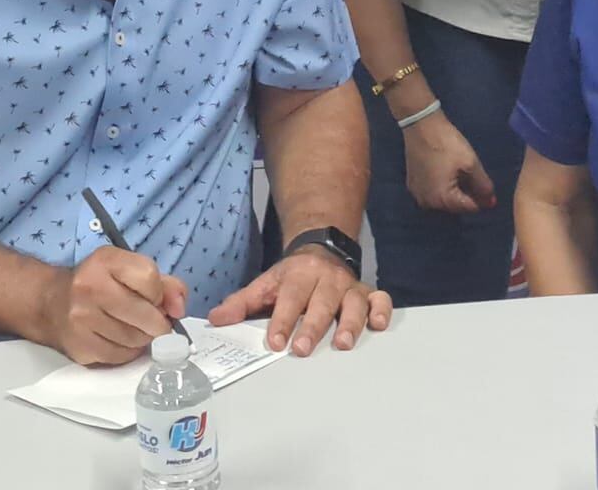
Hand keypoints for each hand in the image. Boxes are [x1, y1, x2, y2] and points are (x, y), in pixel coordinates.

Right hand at [42, 247, 187, 365]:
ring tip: (134, 328)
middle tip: (153, 321)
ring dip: (143, 338)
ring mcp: (82, 318)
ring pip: (135, 339)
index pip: (150, 278)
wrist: (51, 303)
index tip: (154, 298)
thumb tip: (180, 307)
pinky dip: (128, 352)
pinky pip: (120, 356)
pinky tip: (120, 339)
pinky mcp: (80, 346)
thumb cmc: (99, 284)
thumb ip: (164, 283)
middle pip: (146, 315)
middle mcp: (90, 287)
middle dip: (157, 322)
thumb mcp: (129, 270)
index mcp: (106, 261)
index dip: (159, 293)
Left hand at [207, 246, 391, 356]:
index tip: (275, 342)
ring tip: (343, 345)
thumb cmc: (291, 277)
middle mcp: (326, 279)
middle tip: (303, 349)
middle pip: (320, 303)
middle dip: (312, 326)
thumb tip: (215, 319)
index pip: (289, 299)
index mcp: (298, 275)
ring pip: (353, 302)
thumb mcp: (266, 284)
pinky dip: (381, 310)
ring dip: (349, 323)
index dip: (282, 320)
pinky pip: (380, 299)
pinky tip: (378, 326)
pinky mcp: (367, 292)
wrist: (320, 249)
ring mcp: (348, 286)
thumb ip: (242, 303)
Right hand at [402, 109, 496, 213]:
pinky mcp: (412, 185)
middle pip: (456, 206)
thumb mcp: (471, 163)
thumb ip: (483, 186)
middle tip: (473, 175)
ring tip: (460, 173)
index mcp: (443, 200)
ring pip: (444, 200)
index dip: (482, 198)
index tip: (485, 183)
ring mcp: (418, 195)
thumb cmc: (447, 144)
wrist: (421, 125)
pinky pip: (433, 193)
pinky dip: (442, 187)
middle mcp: (428, 203)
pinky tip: (446, 172)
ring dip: (455, 192)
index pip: (470, 208)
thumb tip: (491, 202)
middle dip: (468, 195)